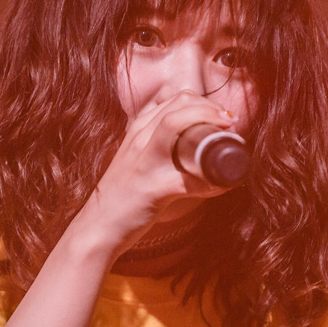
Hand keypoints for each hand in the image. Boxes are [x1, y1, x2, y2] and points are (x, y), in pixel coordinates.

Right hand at [75, 89, 240, 257]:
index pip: (173, 98)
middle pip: (179, 104)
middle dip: (212, 108)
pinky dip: (211, 182)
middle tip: (230, 125)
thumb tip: (189, 151)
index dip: (203, 101)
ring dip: (209, 124)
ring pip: (176, 125)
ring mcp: (144, 162)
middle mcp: (139, 140)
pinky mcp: (152, 189)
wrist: (97, 228)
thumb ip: (155, 150)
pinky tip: (223, 186)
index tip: (220, 115)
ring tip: (229, 138)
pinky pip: (188, 179)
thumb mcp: (135, 161)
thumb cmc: (122, 198)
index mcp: (137, 131)